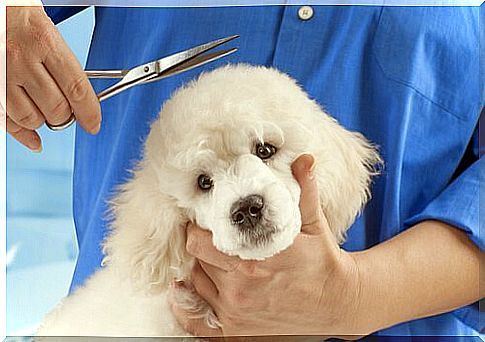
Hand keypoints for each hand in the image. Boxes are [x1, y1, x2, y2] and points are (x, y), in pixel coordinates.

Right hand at [4, 6, 100, 150]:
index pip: (77, 89)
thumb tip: (82, 98)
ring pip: (31, 118)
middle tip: (69, 113)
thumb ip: (64, 64)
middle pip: (56, 108)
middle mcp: (20, 59)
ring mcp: (1, 73)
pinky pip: (6, 121)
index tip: (94, 124)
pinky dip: (22, 134)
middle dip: (67, 116)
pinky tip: (34, 139)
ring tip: (47, 111)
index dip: (89, 113)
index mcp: (44, 41)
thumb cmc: (18, 14)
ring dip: (44, 121)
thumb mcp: (49, 32)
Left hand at [171, 154, 364, 337]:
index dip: (199, 225)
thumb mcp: (314, 223)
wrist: (336, 302)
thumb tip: (304, 159)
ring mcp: (237, 310)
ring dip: (201, 267)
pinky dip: (185, 306)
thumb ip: (304, 189)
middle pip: (196, 256)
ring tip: (216, 258)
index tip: (206, 218)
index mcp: (258, 255)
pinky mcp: (237, 330)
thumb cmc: (322, 260)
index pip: (203, 238)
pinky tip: (183, 292)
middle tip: (211, 236)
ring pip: (196, 281)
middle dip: (201, 243)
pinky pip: (195, 320)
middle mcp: (242, 284)